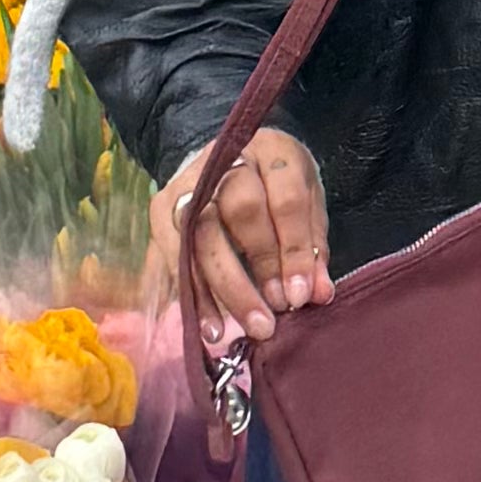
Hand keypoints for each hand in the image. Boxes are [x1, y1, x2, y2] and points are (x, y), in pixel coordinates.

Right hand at [149, 124, 332, 345]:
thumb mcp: (307, 205)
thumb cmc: (276, 189)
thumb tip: (317, 294)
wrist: (227, 162)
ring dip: (223, 288)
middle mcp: (228, 161)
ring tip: (240, 329)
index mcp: (273, 153)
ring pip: (202, 235)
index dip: (293, 250)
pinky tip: (211, 325)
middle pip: (241, 212)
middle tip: (272, 315)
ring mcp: (189, 183)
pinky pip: (176, 254)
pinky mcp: (163, 207)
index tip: (299, 296)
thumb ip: (313, 248)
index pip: (286, 201)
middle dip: (258, 268)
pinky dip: (195, 294)